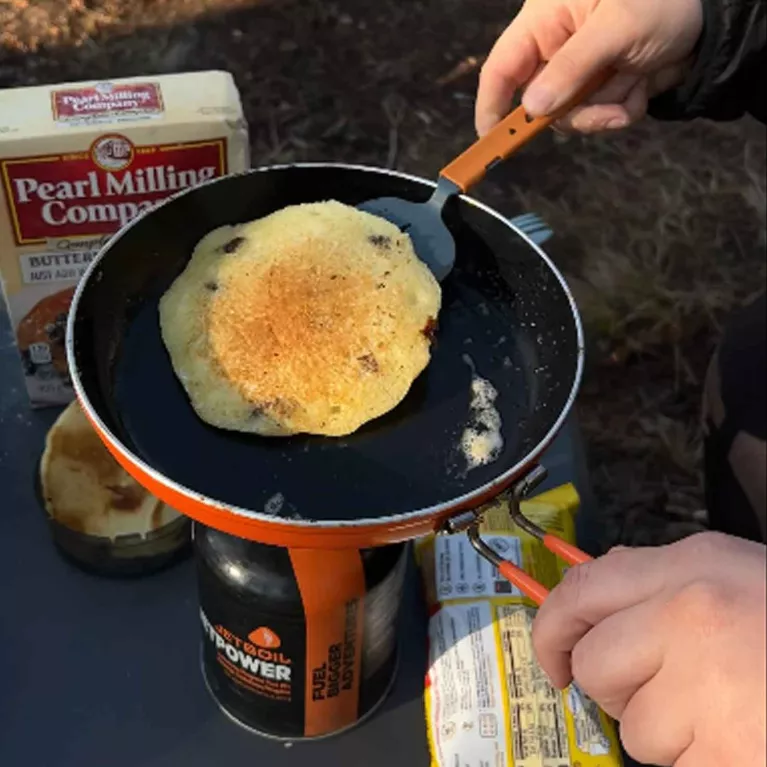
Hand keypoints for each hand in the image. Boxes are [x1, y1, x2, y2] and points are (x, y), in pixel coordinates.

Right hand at [475, 0, 703, 134]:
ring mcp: (578, 71)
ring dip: (603, 111)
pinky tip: (641, 84)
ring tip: (634, 86)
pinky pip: (595, 116)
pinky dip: (620, 109)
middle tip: (606, 110)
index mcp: (545, 21)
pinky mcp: (599, 88)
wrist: (711, 20)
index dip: (491, 103)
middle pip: (538, 101)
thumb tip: (532, 107)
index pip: (502, 66)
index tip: (490, 139)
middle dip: (574, 111)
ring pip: (569, 115)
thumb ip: (571, 68)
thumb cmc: (662, 3)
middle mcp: (555, 48)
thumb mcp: (616, 28)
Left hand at [532, 532, 766, 765]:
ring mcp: (708, 686)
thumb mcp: (736, 578)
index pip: (582, 588)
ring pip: (634, 730)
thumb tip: (592, 602)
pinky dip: (701, 765)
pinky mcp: (725, 753)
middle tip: (666, 695)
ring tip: (728, 715)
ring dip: (669, 736)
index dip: (552, 628)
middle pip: (596, 666)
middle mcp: (690, 615)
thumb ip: (663, 584)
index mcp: (693, 567)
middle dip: (618, 691)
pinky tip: (741, 741)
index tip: (552, 659)